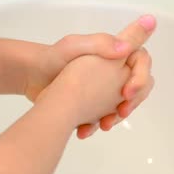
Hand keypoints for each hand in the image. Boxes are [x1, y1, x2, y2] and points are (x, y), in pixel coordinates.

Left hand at [24, 15, 155, 137]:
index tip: (127, 92)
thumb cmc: (51, 58)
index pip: (141, 61)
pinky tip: (85, 129)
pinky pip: (107, 114)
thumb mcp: (73, 46)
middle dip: (133, 101)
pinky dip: (99, 122)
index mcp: (114, 52)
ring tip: (103, 125)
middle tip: (120, 112)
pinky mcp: (96, 102)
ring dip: (117, 116)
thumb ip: (100, 44)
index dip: (140, 77)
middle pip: (138, 85)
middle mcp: (114, 68)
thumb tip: (126, 48)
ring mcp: (107, 87)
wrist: (31, 78)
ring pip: (125, 103)